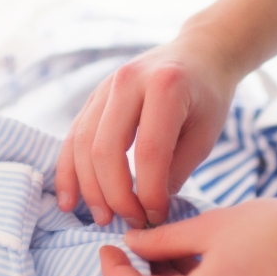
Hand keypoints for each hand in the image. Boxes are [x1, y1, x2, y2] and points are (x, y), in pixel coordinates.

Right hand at [56, 37, 237, 227]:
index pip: (149, 152)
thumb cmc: (207, 97)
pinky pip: (72, 138)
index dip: (149, 192)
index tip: (157, 217)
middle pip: (106, 150)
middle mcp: (127, 81)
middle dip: (115, 195)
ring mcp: (104, 87)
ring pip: (82, 146)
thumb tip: (147, 210)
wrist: (198, 53)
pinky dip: (68, 172)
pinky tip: (70, 201)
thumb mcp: (205, 134)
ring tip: (103, 219)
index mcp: (165, 86)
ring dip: (89, 189)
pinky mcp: (92, 98)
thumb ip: (176, 171)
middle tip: (130, 222)